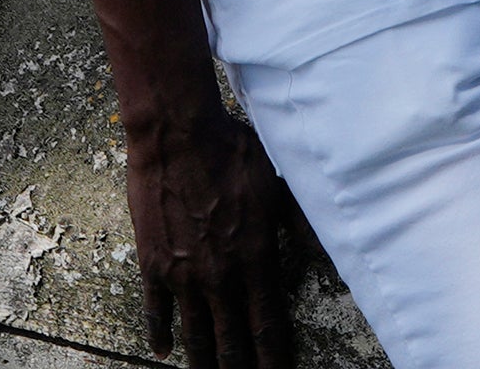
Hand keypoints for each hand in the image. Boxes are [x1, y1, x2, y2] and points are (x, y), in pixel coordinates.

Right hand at [121, 94, 298, 366]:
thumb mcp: (278, 186)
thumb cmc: (232, 152)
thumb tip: (326, 254)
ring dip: (205, 364)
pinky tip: (163, 352)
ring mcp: (183, 275)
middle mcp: (221, 276)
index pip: (269, 326)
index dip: (276, 358)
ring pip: (197, 335)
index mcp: (256, 259)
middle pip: (233, 342)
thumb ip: (300, 227)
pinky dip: (159, 334)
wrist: (177, 135)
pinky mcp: (153, 264)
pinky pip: (156, 311)